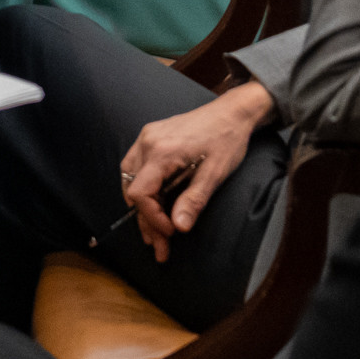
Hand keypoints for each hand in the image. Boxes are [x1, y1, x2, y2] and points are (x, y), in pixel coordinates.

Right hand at [118, 81, 272, 260]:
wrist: (231, 113)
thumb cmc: (227, 141)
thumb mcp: (215, 174)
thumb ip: (194, 200)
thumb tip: (179, 227)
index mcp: (161, 152)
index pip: (140, 193)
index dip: (152, 218)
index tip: (172, 232)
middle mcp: (147, 143)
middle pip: (131, 189)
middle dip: (145, 220)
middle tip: (161, 246)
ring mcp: (145, 137)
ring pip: (128, 178)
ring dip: (140, 205)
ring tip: (154, 229)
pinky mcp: (149, 136)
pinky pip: (134, 166)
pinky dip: (141, 187)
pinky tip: (153, 201)